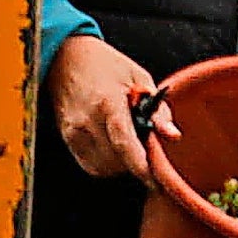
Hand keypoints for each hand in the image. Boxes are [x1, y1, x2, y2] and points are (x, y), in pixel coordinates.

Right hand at [50, 32, 159, 181]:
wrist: (65, 57)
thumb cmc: (104, 64)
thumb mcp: (139, 77)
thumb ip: (157, 110)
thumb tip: (172, 136)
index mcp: (107, 102)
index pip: (123, 142)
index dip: (140, 165)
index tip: (155, 179)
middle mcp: (86, 120)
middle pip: (116, 161)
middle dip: (135, 160)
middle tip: (143, 143)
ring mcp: (73, 132)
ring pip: (103, 168)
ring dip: (121, 163)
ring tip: (127, 141)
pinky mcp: (66, 139)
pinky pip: (90, 165)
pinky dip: (106, 163)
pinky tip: (111, 145)